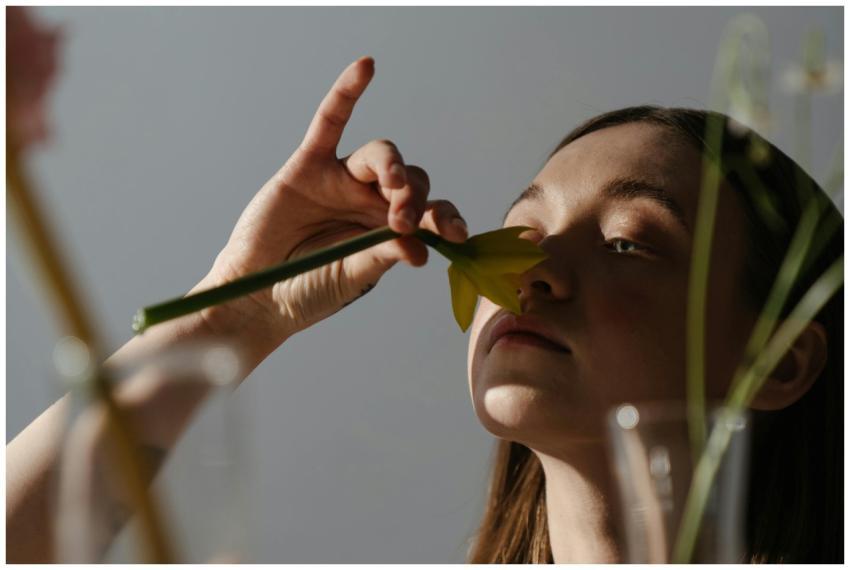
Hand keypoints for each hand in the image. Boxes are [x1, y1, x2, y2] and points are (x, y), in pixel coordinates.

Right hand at [200, 57, 467, 349]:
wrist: (257, 297)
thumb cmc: (308, 291)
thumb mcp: (352, 276)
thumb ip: (383, 256)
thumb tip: (421, 248)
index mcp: (390, 231)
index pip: (430, 213)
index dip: (446, 218)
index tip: (455, 234)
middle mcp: (371, 202)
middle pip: (411, 180)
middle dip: (414, 197)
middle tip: (402, 222)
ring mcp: (341, 181)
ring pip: (381, 155)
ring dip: (393, 167)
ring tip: (392, 187)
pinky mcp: (308, 166)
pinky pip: (329, 122)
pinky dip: (346, 93)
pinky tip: (365, 66)